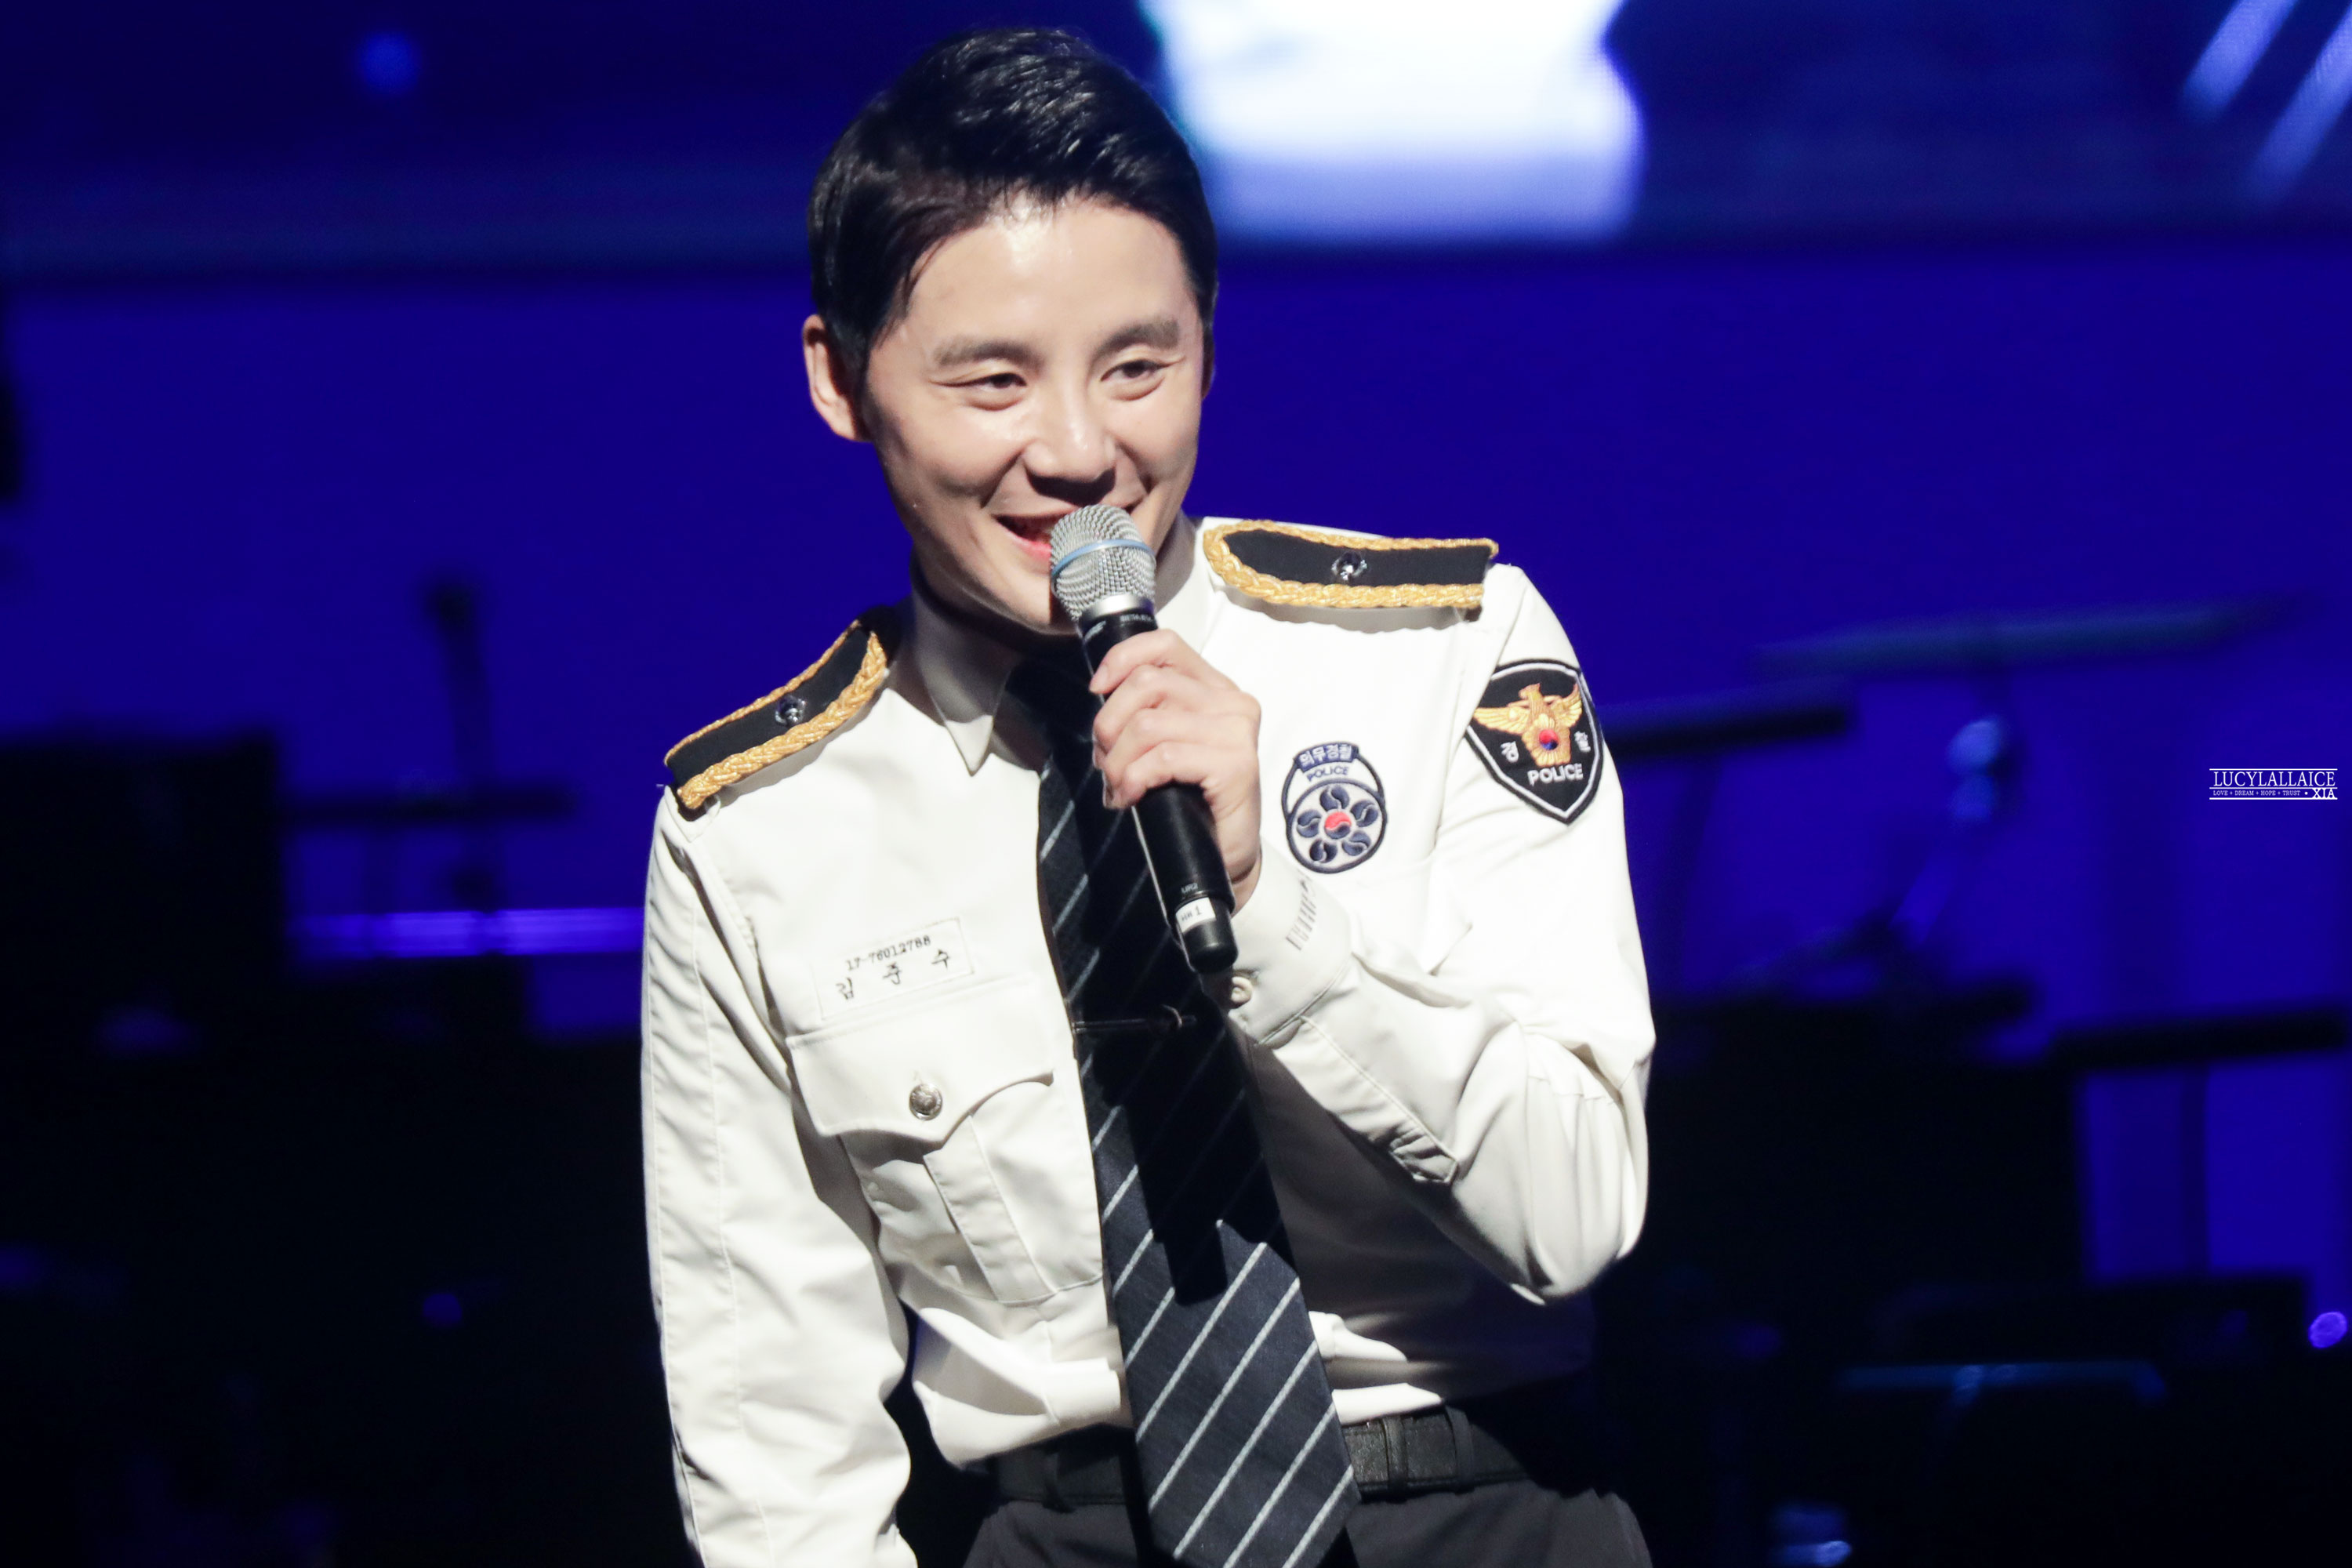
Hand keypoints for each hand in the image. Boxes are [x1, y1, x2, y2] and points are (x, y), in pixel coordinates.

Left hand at [1088, 630, 1264, 909]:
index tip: (1097, 690)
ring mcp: (1237, 732)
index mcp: (1215, 688)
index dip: (1122, 659)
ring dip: (1118, 761)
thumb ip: (1148, 710)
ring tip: (1118, 787)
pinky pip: (1163, 757)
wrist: (1223, 857)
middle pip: (1147, 683)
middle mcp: (1232, 702)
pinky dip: (1134, 779)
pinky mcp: (1235, 764)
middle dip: (1109, 724)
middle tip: (1106, 762)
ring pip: (1148, 723)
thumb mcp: (1165, 743)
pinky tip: (1131, 798)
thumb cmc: (1191, 800)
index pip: (1166, 644)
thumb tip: (1101, 694)